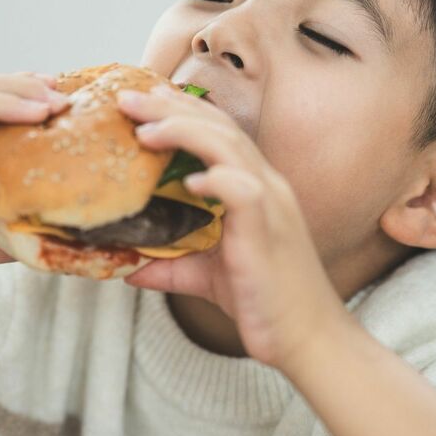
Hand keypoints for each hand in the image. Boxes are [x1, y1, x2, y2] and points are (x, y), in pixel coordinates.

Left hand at [117, 85, 349, 369]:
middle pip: (218, 127)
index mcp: (254, 186)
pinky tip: (191, 180)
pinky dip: (218, 180)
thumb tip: (128, 266)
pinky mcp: (269, 231)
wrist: (307, 338)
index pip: (217, 131)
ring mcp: (271, 204)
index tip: (141, 98)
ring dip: (185, 131)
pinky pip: (245, 193)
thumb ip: (171, 265)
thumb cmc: (263, 301)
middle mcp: (266, 184)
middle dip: (171, 107)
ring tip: (145, 128)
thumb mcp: (206, 278)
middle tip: (128, 97)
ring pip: (229, 148)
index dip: (181, 110)